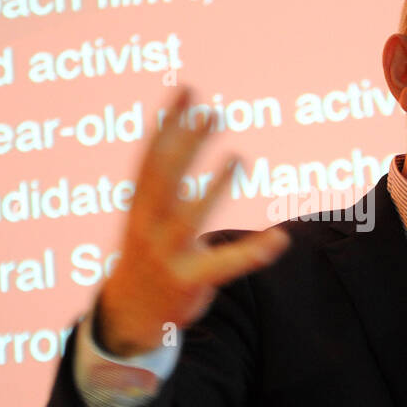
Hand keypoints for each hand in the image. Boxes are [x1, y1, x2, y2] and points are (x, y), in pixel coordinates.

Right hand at [95, 86, 290, 356]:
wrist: (128, 317)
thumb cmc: (145, 257)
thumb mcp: (143, 217)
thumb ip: (160, 183)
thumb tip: (180, 135)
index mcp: (138, 208)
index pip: (150, 157)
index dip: (167, 123)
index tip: (185, 89)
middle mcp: (147, 228)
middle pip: (163, 179)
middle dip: (184, 145)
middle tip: (210, 113)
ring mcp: (166, 255)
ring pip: (187, 218)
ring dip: (211, 188)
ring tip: (235, 157)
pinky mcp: (188, 282)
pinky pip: (223, 266)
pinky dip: (252, 253)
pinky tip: (279, 239)